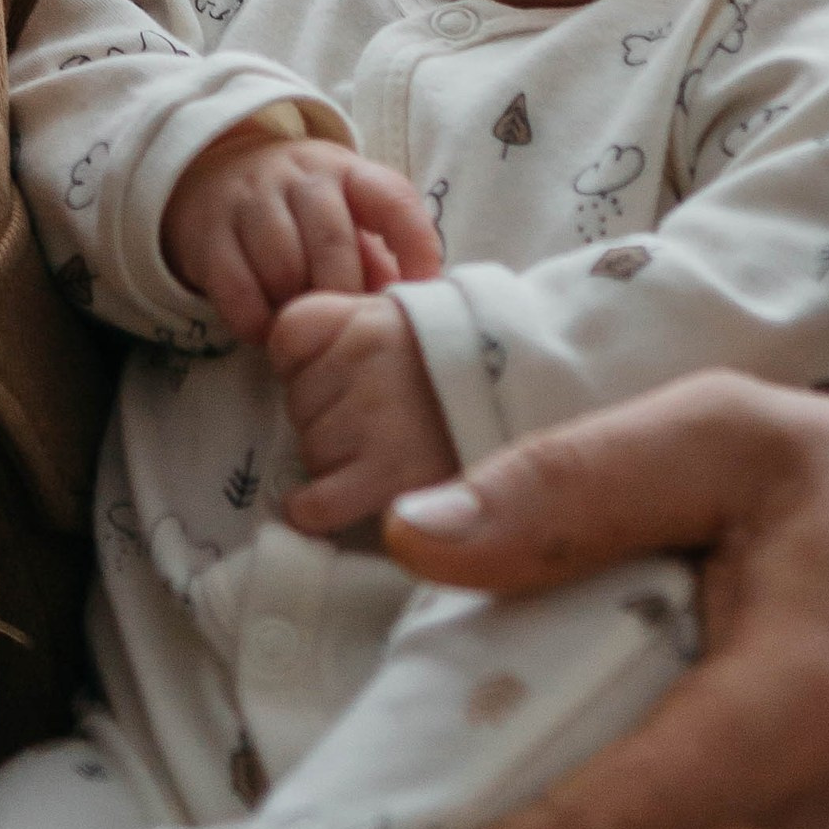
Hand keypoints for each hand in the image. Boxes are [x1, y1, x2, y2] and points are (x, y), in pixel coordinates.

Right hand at [163, 126, 440, 343]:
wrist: (213, 176)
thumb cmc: (299, 210)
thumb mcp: (343, 213)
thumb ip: (376, 256)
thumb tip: (409, 304)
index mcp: (346, 171)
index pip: (391, 198)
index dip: (415, 243)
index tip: (423, 286)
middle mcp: (298, 177)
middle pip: (332, 240)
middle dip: (343, 292)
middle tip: (344, 324)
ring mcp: (249, 200)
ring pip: (283, 265)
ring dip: (298, 308)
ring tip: (304, 325)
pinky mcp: (207, 232)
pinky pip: (236, 288)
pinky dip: (256, 320)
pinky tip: (266, 327)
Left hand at [268, 292, 460, 531]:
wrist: (538, 396)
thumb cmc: (468, 367)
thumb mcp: (412, 321)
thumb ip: (358, 327)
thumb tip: (296, 352)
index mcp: (367, 318)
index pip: (290, 337)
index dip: (310, 362)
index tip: (341, 374)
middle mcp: (365, 361)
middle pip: (299, 401)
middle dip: (327, 415)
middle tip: (381, 421)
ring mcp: (374, 419)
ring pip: (309, 453)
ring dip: (334, 462)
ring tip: (388, 454)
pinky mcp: (387, 478)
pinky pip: (316, 504)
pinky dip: (315, 510)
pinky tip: (335, 504)